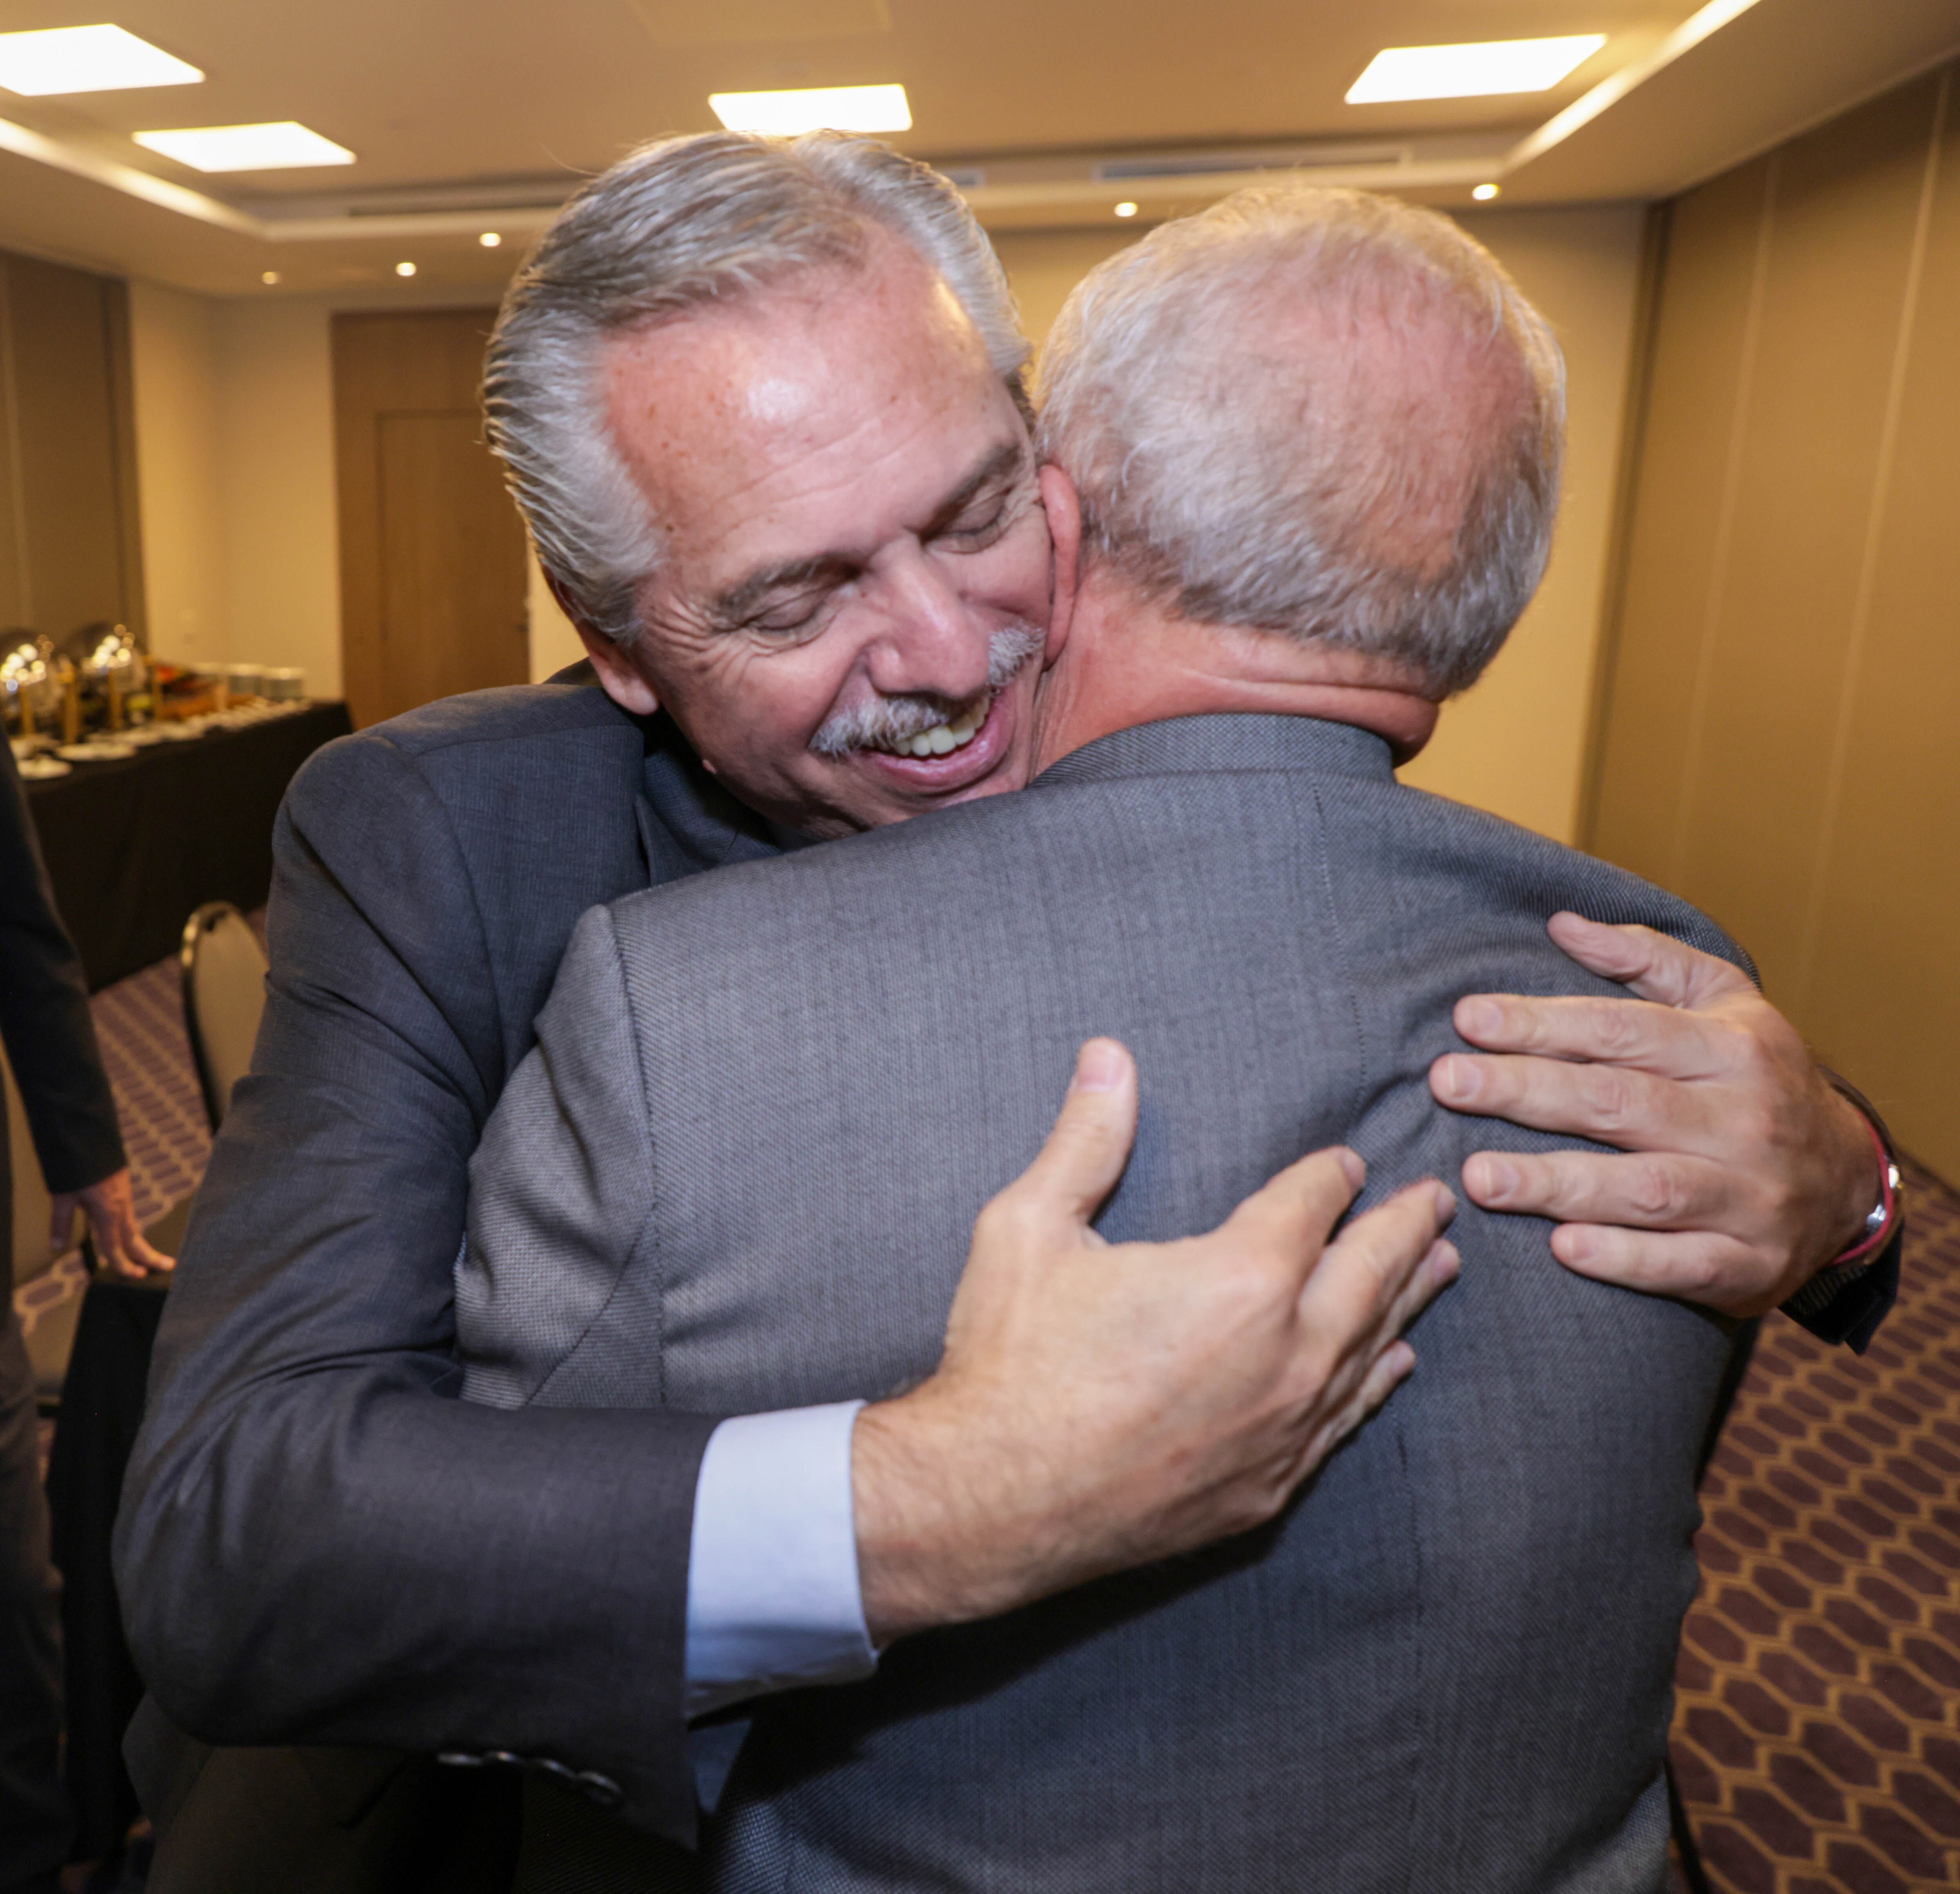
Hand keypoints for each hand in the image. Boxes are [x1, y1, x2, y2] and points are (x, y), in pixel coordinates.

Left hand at [52, 1167, 173, 1279]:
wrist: (90, 1137)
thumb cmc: (78, 1168)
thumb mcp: (64, 1197)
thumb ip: (61, 1223)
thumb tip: (57, 1248)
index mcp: (108, 1213)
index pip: (114, 1246)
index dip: (122, 1264)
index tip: (135, 1276)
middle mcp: (120, 1207)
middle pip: (135, 1237)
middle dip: (149, 1255)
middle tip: (168, 1267)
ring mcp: (123, 1197)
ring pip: (133, 1226)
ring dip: (140, 1243)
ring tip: (149, 1256)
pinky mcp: (121, 1189)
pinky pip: (129, 1215)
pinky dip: (131, 1229)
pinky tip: (128, 1231)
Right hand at [853, 1038, 1457, 1644]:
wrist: (989, 1503)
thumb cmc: (1009, 1361)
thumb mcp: (1030, 1228)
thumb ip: (1086, 1139)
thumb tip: (1108, 1055)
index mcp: (1238, 1279)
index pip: (1308, 1208)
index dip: (1328, 1178)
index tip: (1343, 1163)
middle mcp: (1284, 1355)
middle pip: (1368, 1274)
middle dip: (1403, 1230)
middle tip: (1436, 1200)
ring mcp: (1282, 1429)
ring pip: (1370, 1348)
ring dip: (1407, 1298)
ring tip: (1441, 1264)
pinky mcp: (1266, 1489)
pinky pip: (1343, 1421)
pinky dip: (1375, 1381)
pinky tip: (1394, 1362)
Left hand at [1429, 912, 1876, 1317]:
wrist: (1847, 1185)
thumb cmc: (1756, 1078)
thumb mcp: (1723, 1002)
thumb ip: (1644, 958)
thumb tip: (1562, 924)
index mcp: (1733, 1049)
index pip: (1622, 1030)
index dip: (1541, 1023)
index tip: (1467, 1019)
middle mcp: (1745, 1120)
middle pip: (1620, 1103)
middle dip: (1526, 1091)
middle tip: (1448, 1084)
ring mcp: (1750, 1197)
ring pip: (1644, 1189)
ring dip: (1557, 1184)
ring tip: (1477, 1177)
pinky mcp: (1749, 1265)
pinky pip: (1681, 1265)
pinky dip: (1623, 1259)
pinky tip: (1562, 1247)